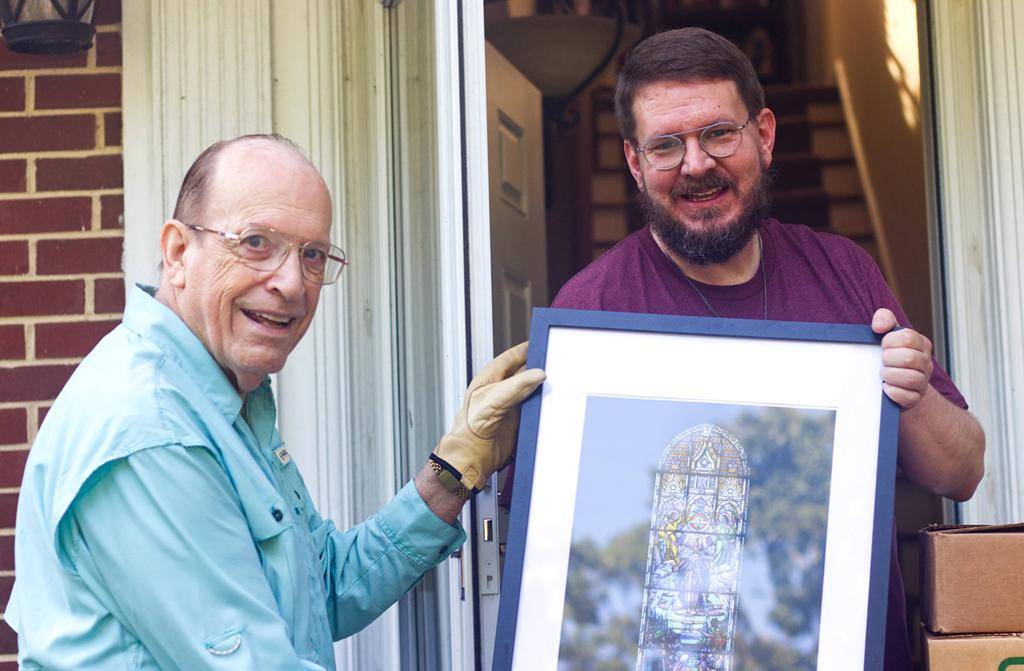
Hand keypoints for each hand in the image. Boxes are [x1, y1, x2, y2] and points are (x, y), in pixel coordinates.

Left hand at [431, 342, 545, 492]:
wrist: (473, 455)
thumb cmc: (470, 426)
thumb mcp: (493, 399)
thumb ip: (516, 385)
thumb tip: (538, 374)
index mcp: (491, 377)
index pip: (512, 357)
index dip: (527, 349)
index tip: (544, 344)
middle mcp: (502, 389)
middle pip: (526, 372)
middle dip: (540, 367)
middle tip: (556, 364)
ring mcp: (512, 404)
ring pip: (533, 389)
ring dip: (544, 388)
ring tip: (558, 383)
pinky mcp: (520, 419)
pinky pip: (536, 407)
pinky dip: (545, 405)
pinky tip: (553, 403)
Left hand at [872, 308, 932, 409]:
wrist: (895, 386)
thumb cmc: (890, 357)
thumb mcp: (888, 335)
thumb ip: (884, 319)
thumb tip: (879, 326)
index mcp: (920, 344)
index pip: (908, 337)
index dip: (889, 341)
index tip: (883, 345)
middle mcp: (925, 363)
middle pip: (909, 358)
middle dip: (889, 359)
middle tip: (882, 361)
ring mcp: (922, 382)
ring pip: (910, 378)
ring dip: (890, 375)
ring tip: (883, 374)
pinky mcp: (915, 399)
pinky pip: (907, 397)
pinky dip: (893, 392)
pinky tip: (886, 388)